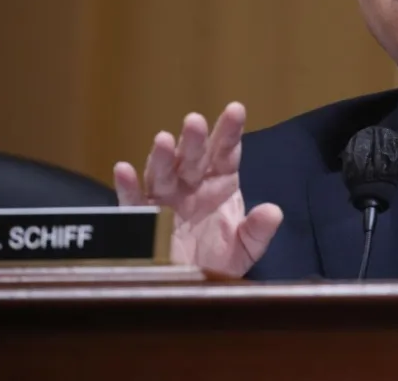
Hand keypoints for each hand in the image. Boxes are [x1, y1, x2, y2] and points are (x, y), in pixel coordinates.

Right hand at [113, 102, 282, 276]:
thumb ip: (259, 231)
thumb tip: (273, 212)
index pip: (226, 153)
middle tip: (195, 120)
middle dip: (194, 139)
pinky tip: (124, 170)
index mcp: (220, 184)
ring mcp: (165, 200)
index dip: (229, 132)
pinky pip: (132, 203)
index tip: (236, 110)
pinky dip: (128, 187)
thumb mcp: (246, 248)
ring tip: (162, 139)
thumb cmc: (220, 260)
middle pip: (193, 157)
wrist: (192, 288)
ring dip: (162, 157)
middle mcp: (191, 185)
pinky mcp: (142, 220)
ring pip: (163, 173)